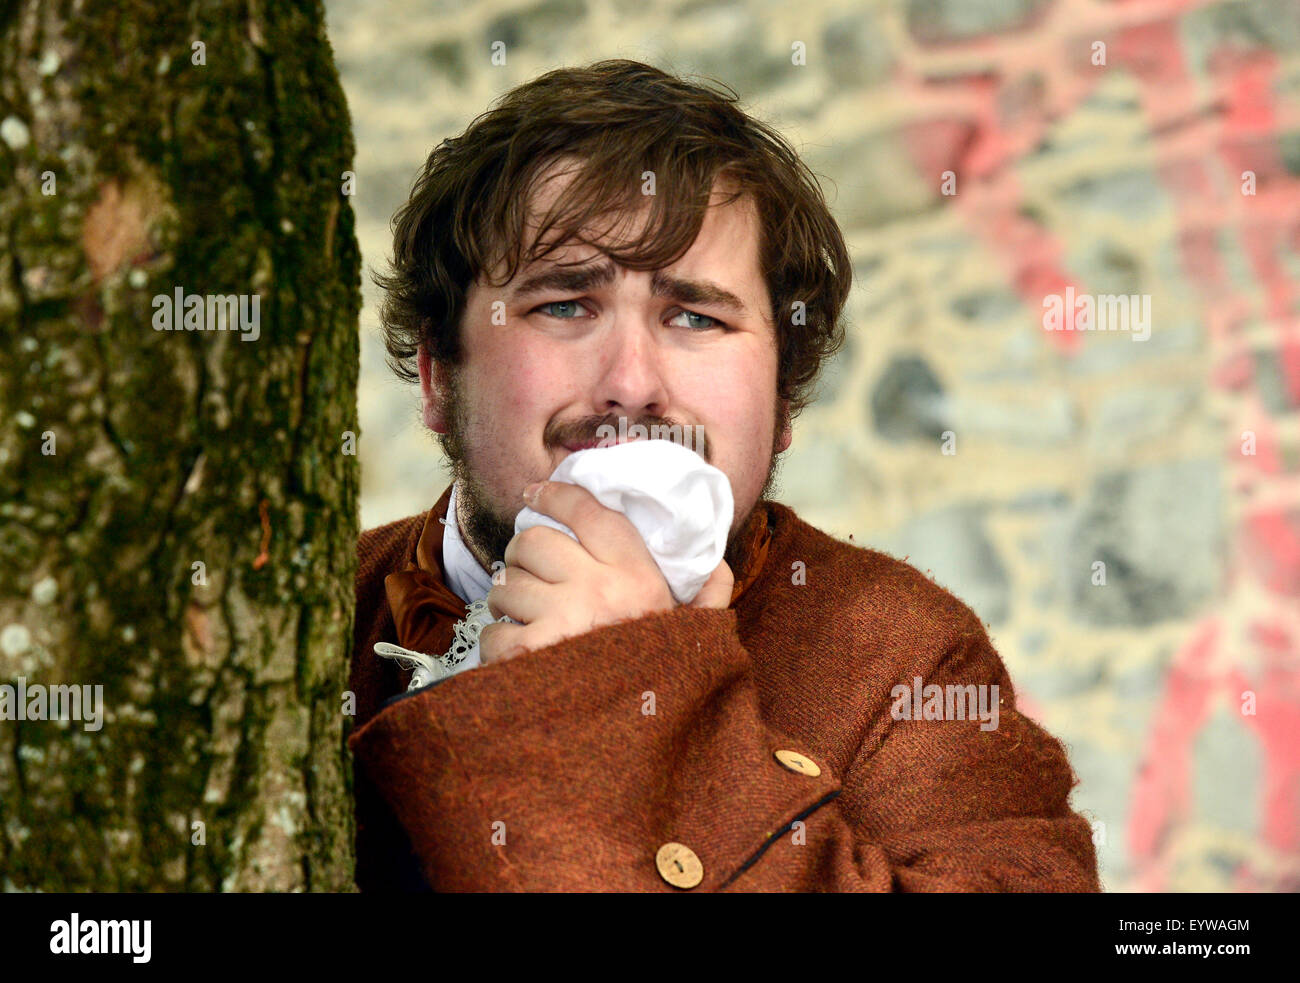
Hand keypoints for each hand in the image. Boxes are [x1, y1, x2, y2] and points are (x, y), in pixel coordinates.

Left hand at [478, 480, 733, 664]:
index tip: (537, 491)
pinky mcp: (527, 656)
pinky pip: (493, 632)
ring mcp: (560, 621)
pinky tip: (522, 658)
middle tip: (531, 571)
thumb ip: (709, 598)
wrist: (636, 752)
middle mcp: (598, 591)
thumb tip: (719, 566)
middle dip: (524, 555)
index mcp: (640, 579)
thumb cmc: (665, 684)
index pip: (590, 513)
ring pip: (506, 585)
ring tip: (529, 618)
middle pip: (533, 541)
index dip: (557, 494)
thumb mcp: (699, 636)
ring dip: (510, 601)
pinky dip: (500, 646)